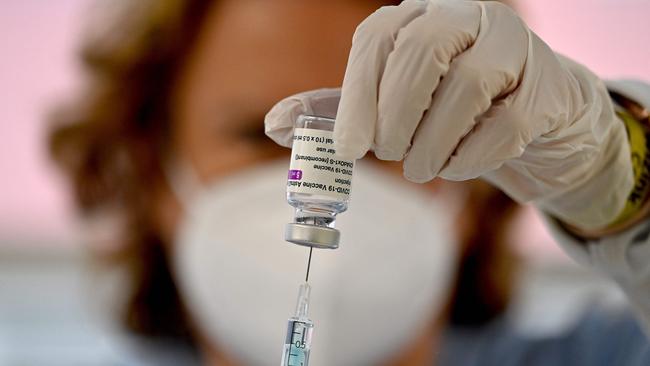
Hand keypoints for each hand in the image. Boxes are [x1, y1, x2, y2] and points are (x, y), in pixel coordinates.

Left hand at [266, 0, 632, 230]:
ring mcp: (514, 47)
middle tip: (390, 155)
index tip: (348, 148)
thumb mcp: (389, 104)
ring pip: (468, 85)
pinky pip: (508, 122)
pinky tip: (458, 167)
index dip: (356, 95)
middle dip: (395, 115)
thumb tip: (275, 123)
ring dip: (433, 143)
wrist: (529, 118)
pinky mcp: (547, 88)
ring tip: (421, 170)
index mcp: (419, 18)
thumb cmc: (448, 108)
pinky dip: (473, 156)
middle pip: (422, 51)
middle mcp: (467, 18)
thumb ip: (338, 110)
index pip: (377, 38)